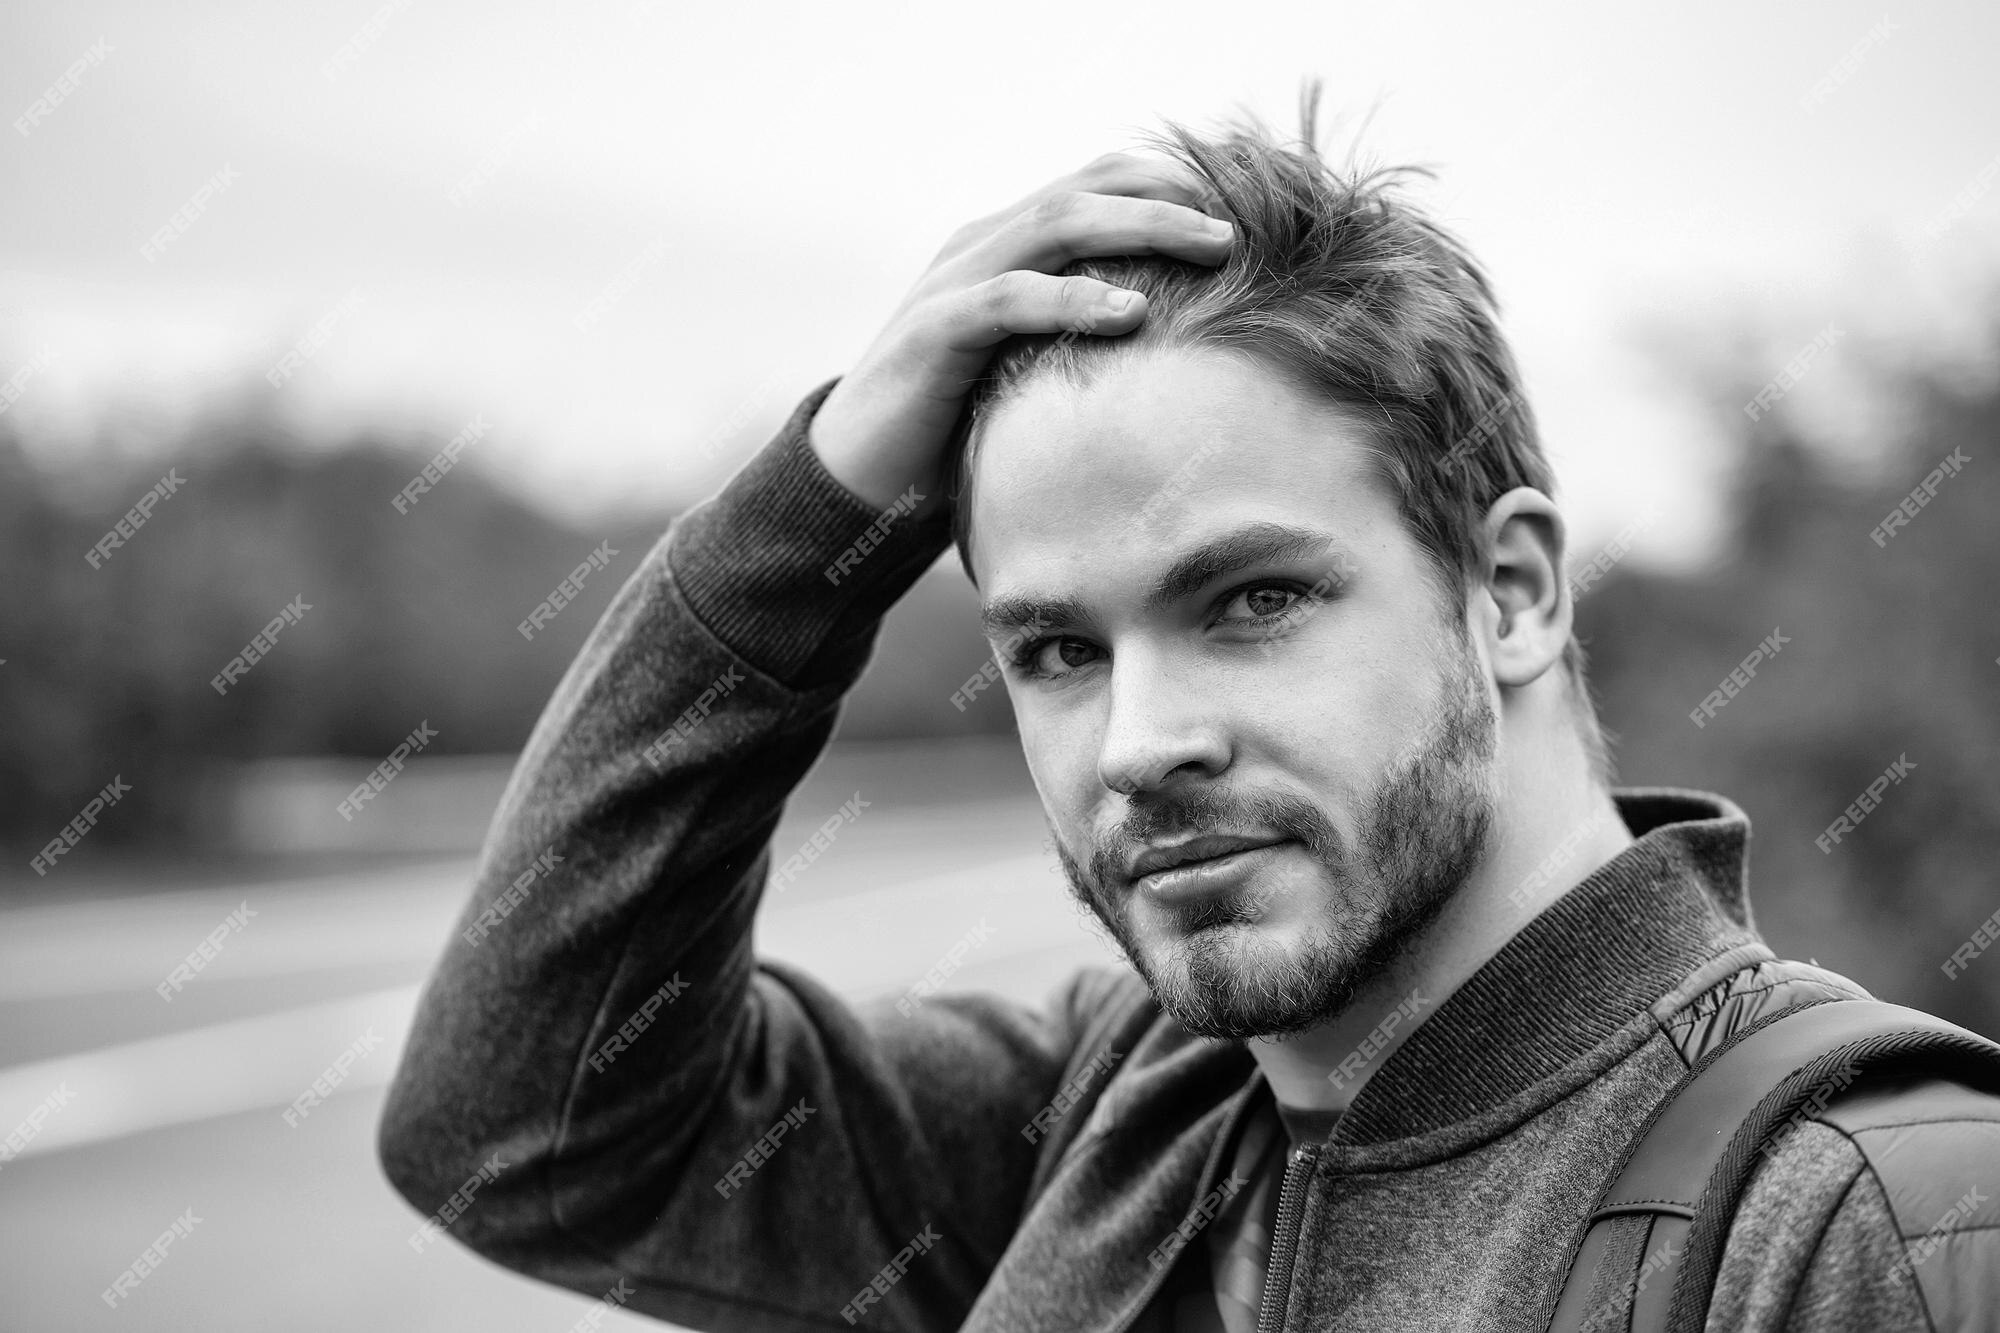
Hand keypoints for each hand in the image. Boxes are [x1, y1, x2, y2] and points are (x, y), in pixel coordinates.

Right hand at [809, 153, 1233, 511]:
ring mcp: (954, 282)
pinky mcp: (933, 332)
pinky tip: (1133, 313)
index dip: (1175, 181)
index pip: (1100, 185)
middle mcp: (982, 247)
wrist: (855, 480)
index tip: (1253, 194)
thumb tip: (1185, 359)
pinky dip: (1073, 299)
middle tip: (1248, 218)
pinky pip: (1009, 301)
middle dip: (1175, 195)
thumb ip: (1087, 346)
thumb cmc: (954, 432)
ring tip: (1214, 247)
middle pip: (1090, 189)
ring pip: (1057, 224)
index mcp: (1009, 248)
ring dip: (1144, 227)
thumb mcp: (1034, 374)